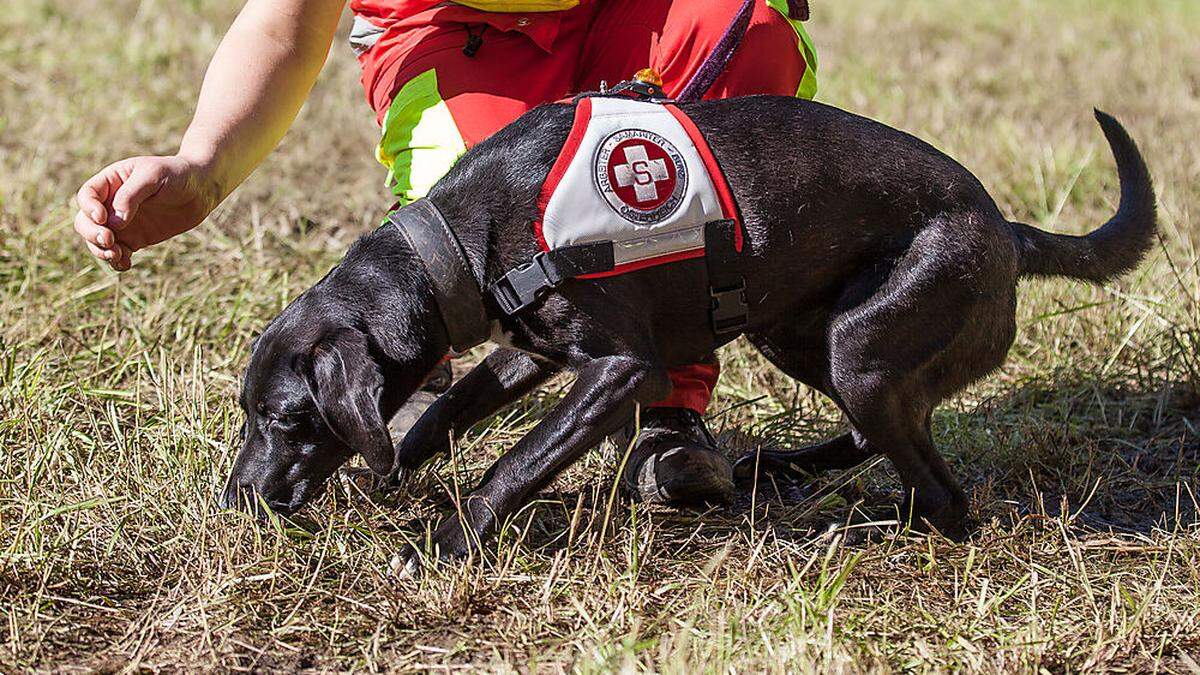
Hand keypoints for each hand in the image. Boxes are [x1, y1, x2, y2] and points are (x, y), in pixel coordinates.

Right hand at [74, 155, 221, 270]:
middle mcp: (111, 204)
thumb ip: (131, 196)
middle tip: (109, 240)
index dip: (89, 208)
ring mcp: (122, 223)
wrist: (200, 190)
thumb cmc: (176, 174)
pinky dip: (117, 261)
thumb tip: (113, 222)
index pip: (87, 196)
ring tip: (117, 255)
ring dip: (101, 251)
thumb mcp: (153, 176)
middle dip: (92, 233)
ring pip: (98, 241)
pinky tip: (125, 264)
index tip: (103, 218)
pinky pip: (119, 253)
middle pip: (86, 221)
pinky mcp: (136, 239)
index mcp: (111, 182)